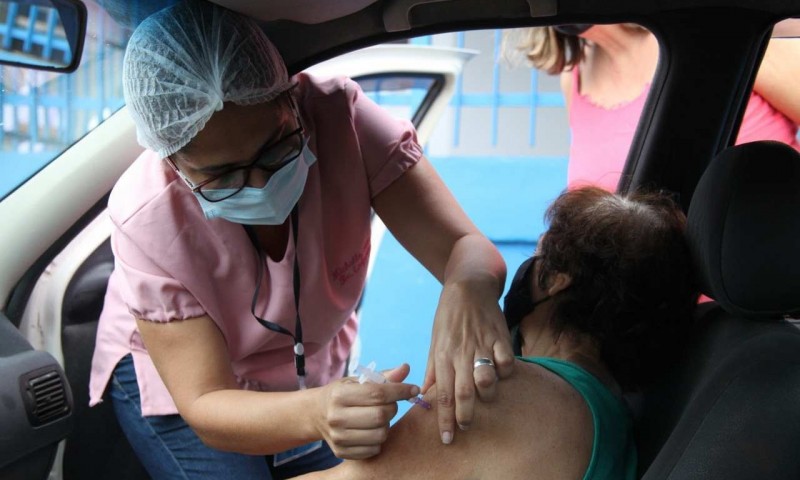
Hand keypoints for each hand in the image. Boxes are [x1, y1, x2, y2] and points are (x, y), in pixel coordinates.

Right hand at [315, 364, 418, 458]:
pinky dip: (379, 439)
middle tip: (390, 404)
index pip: (377, 393)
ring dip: (387, 425)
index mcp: (340, 395)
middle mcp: (336, 417)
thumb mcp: (358, 381)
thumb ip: (383, 376)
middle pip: (380, 415)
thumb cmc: (343, 394)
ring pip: (380, 434)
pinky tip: (372, 430)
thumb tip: (406, 368)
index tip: (414, 389)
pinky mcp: (342, 452)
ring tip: (379, 417)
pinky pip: (374, 449)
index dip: (400, 391)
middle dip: (393, 408)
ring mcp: (338, 437)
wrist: (317, 414)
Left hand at [423, 279, 513, 444]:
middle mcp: (461, 353)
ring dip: (487, 396)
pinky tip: (501, 373)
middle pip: (463, 393)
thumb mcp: (435, 341)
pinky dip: (505, 373)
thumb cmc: (448, 317)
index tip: (447, 439)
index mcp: (443, 355)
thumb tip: (426, 394)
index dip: (444, 419)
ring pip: (486, 380)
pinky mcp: (499, 337)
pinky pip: (506, 363)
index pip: (442, 394)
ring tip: (485, 400)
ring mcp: (481, 345)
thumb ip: (433, 368)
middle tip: (466, 428)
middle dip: (465, 416)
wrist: (468, 286)